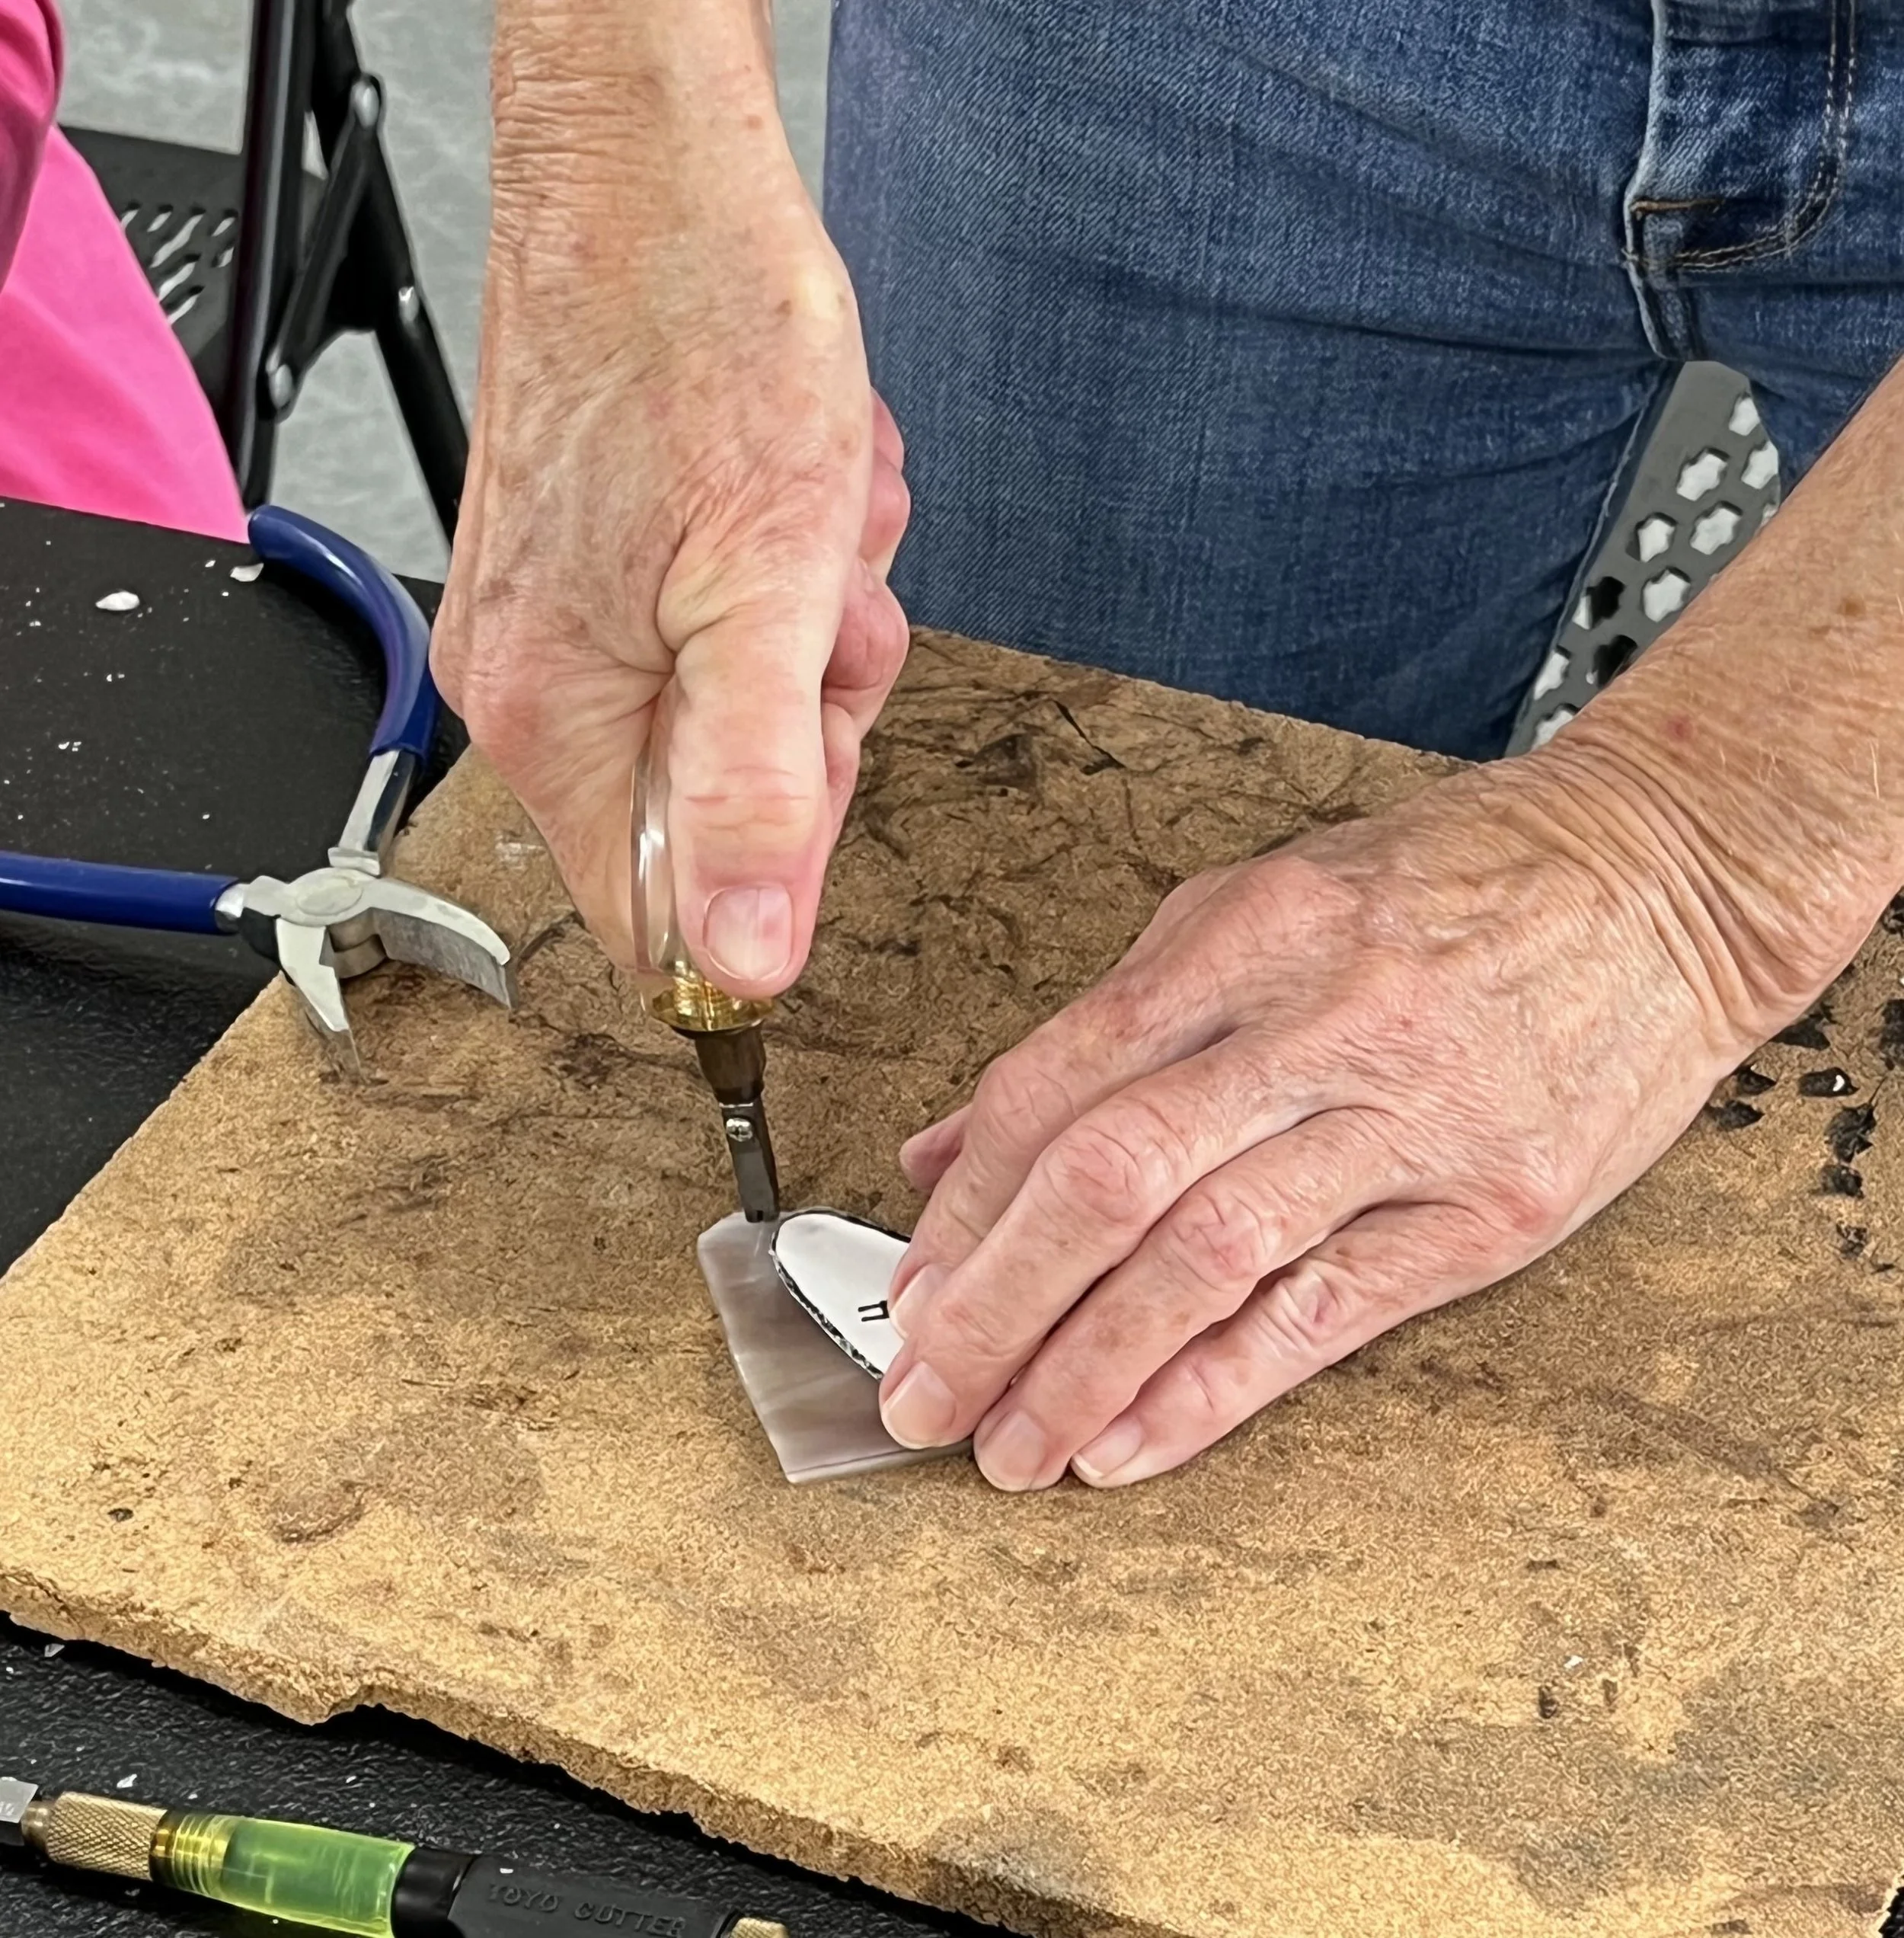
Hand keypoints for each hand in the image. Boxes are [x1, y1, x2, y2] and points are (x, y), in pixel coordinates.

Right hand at [432, 69, 908, 993]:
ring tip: (807, 526)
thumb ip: (754, 794)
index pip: (651, 917)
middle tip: (823, 617)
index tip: (816, 784)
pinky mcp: (608, 567)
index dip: (758, 887)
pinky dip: (788, 576)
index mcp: (554, 719)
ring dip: (810, 635)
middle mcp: (536, 683)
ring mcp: (571, 621)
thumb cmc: (702, 344)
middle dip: (809, 722)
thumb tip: (741, 959)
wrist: (659, 182)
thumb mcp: (768, 601)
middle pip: (714, 812)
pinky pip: (728, 632)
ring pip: (738, 714)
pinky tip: (796, 496)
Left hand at [879, 749, 1821, 1490]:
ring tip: (1010, 1447)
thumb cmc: (1446, 885)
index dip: (968, 1205)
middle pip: (1111, 1181)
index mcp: (1245, 934)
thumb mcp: (1259, 902)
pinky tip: (1131, 1444)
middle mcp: (1317, 1026)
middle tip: (922, 1396)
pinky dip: (1215, 1390)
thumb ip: (1105, 1025)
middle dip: (994, 1304)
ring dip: (1086, 1369)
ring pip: (1206, 1261)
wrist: (1662, 884)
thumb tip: (953, 1147)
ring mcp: (1409, 1124)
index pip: (1060, 1086)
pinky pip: (1325, 1315)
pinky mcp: (1487, 1211)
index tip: (908, 1288)